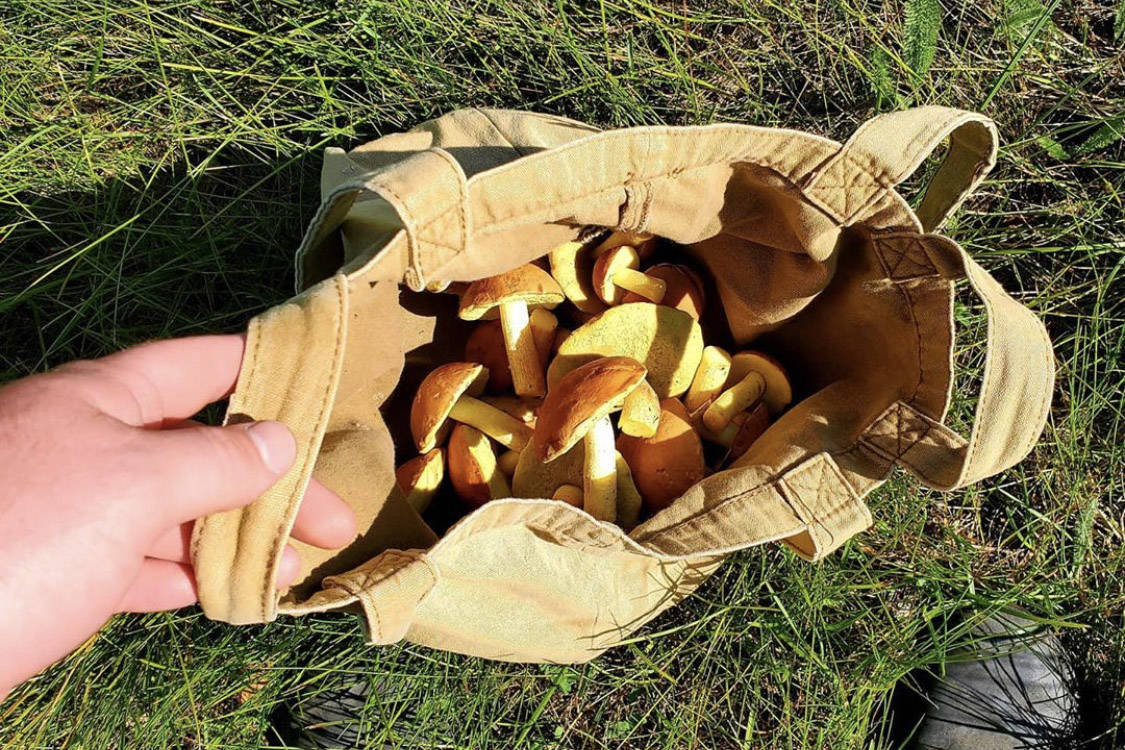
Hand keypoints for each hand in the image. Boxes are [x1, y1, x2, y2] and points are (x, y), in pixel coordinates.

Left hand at [0, 335, 356, 696]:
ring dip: (236, 538)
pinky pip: (137, 564)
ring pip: (172, 513)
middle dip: (269, 484)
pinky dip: (186, 577)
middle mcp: (84, 446)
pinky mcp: (53, 572)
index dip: (260, 369)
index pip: (197, 366)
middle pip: (197, 450)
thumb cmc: (23, 535)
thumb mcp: (132, 484)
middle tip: (334, 523)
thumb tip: (277, 442)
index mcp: (98, 401)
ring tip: (296, 568)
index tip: (319, 384)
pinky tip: (226, 594)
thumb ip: (213, 461)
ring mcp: (68, 511)